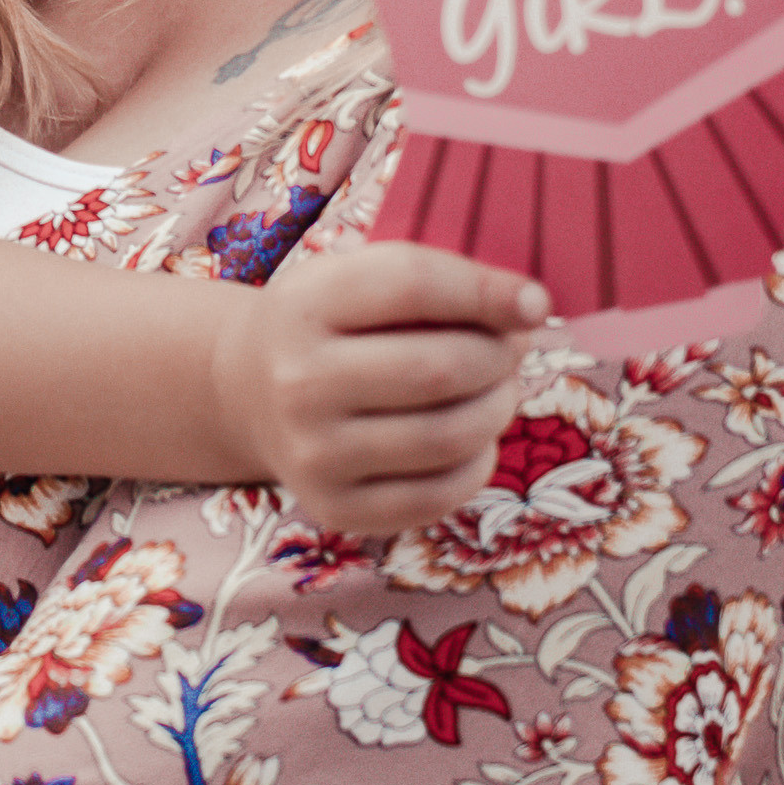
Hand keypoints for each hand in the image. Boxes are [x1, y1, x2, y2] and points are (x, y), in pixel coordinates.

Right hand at [211, 241, 544, 534]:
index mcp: (306, 305)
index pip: (412, 286)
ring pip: (449, 436)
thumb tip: (529, 310)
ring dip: (498, 408)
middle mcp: (299, 382)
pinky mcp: (335, 508)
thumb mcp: (355, 276)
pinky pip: (439, 494)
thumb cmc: (330, 323)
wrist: (248, 391)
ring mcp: (313, 454)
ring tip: (496, 390)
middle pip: (440, 369)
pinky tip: (471, 437)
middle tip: (511, 350)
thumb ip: (434, 281)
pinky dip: (477, 462)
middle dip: (499, 358)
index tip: (535, 302)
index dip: (486, 292)